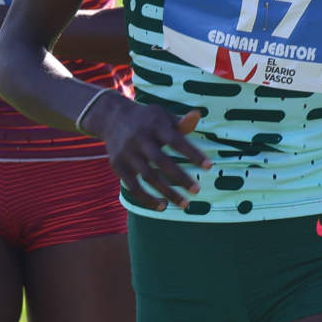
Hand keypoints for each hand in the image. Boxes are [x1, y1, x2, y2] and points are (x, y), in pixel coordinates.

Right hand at [88, 98, 212, 211]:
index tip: (209, 166)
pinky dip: (147, 199)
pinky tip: (162, 206)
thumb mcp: (162, 115)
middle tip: (197, 191)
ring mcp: (127, 153)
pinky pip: (133, 186)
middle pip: (161, 161)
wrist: (112, 117)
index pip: (176, 141)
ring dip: (167, 192)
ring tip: (185, 204)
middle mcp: (139, 139)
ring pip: (148, 177)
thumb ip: (180, 122)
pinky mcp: (118, 166)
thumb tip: (197, 116)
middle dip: (180, 177)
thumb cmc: (146, 119)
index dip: (192, 154)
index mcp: (154, 125)